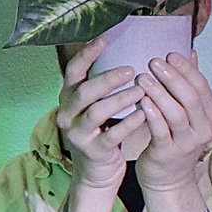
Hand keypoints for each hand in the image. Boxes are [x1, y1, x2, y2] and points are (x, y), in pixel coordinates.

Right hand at [54, 35, 153, 192]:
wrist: (96, 172)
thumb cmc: (102, 131)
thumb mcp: (97, 106)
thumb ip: (106, 85)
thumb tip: (132, 51)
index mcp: (68, 98)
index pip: (72, 71)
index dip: (86, 55)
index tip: (104, 40)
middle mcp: (67, 114)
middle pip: (84, 92)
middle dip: (108, 79)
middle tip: (132, 70)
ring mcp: (77, 134)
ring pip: (96, 113)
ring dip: (120, 100)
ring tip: (141, 91)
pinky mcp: (92, 151)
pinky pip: (111, 135)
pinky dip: (128, 124)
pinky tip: (144, 115)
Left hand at [132, 51, 211, 192]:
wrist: (168, 179)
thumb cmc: (174, 139)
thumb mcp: (188, 112)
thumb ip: (189, 84)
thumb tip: (190, 52)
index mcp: (211, 115)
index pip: (201, 86)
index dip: (186, 69)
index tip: (169, 54)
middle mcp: (204, 129)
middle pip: (190, 97)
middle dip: (172, 77)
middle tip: (153, 62)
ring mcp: (187, 143)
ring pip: (176, 113)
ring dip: (159, 93)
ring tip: (143, 78)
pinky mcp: (168, 154)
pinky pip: (160, 131)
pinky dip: (152, 114)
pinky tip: (141, 101)